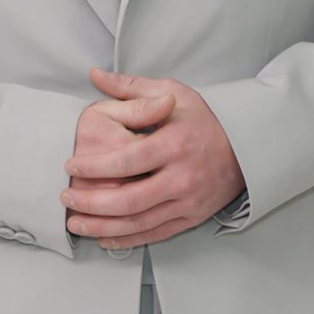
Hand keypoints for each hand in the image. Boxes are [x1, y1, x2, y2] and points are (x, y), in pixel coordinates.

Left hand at [60, 67, 245, 247]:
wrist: (246, 147)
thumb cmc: (204, 118)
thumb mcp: (172, 93)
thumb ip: (131, 87)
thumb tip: (95, 74)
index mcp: (173, 145)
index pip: (126, 161)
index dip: (94, 167)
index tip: (70, 165)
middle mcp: (181, 177)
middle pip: (128, 199)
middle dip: (91, 202)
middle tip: (66, 196)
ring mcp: (187, 201)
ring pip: (138, 222)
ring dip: (102, 226)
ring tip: (75, 222)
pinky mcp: (191, 217)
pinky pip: (155, 234)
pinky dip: (127, 239)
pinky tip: (104, 237)